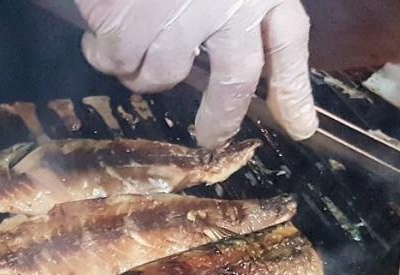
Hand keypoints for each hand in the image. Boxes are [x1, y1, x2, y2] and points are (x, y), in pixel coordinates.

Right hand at [75, 0, 317, 147]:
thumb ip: (244, 4)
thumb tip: (256, 51)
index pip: (285, 42)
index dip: (293, 90)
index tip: (298, 128)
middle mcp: (228, 7)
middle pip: (234, 81)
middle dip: (222, 116)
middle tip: (211, 136)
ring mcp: (177, 20)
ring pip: (159, 76)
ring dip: (141, 67)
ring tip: (131, 36)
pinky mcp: (128, 24)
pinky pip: (114, 60)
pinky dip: (102, 49)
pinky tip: (101, 24)